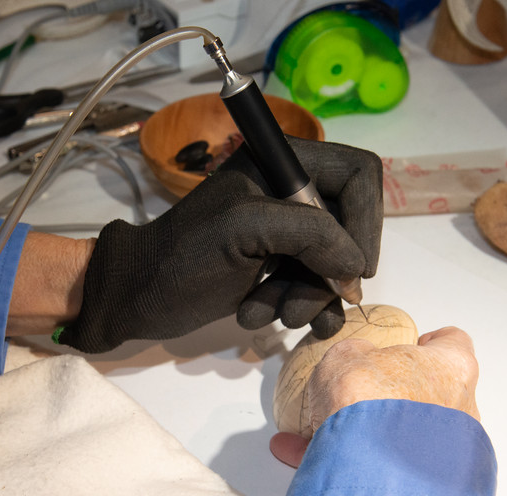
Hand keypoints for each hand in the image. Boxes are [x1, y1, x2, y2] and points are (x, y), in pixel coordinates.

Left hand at [56, 137, 382, 352]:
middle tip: (296, 307)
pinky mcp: (283, 267)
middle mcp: (293, 193)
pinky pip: (319, 289)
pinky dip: (304, 311)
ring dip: (307, 299)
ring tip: (265, 314)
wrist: (139, 296)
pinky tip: (268, 322)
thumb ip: (308, 233)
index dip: (367, 221)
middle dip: (326, 275)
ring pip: (335, 267)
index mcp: (283, 163)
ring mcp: (289, 234)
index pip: (358, 175)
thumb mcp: (243, 229)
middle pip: (351, 230)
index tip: (355, 269)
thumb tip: (356, 266)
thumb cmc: (181, 256)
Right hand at [270, 327, 480, 466]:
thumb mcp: (346, 356)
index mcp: (450, 368)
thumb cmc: (370, 403)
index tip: (421, 342)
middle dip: (398, 393)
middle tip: (368, 391)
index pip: (453, 343)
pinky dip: (356, 461)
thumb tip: (357, 358)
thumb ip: (356, 354)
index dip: (433, 342)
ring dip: (376, 432)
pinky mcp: (428, 483)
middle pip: (433, 392)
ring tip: (330, 430)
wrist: (369, 465)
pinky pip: (390, 467)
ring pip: (410, 435)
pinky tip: (314, 455)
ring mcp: (449, 450)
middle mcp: (460, 410)